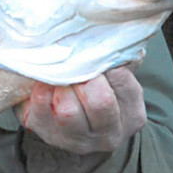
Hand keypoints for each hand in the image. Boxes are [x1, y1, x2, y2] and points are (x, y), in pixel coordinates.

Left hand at [14, 66, 146, 154]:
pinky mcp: (46, 134)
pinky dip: (41, 88)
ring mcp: (77, 139)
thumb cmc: (92, 90)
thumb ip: (118, 58)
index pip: (123, 81)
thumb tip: (114, 32)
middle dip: (84, 77)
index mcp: (131, 115)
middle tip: (74, 66)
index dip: (104, 63)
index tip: (92, 54)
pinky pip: (41, 107)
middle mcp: (108, 134)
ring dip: (61, 85)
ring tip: (58, 76)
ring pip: (69, 110)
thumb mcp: (112, 77)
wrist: (63, 120)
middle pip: (100, 101)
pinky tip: (43, 83)